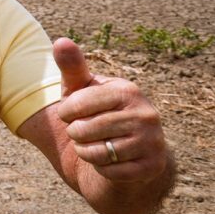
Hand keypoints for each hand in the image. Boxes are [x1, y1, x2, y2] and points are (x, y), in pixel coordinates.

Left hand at [54, 38, 165, 182]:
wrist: (126, 153)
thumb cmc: (96, 114)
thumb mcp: (82, 89)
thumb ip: (72, 66)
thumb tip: (61, 41)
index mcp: (127, 90)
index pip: (77, 104)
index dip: (66, 113)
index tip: (72, 113)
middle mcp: (146, 113)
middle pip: (83, 130)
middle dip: (75, 135)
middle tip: (85, 132)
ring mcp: (153, 140)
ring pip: (96, 153)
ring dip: (86, 153)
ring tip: (96, 144)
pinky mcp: (153, 166)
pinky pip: (110, 172)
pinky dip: (102, 169)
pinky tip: (112, 161)